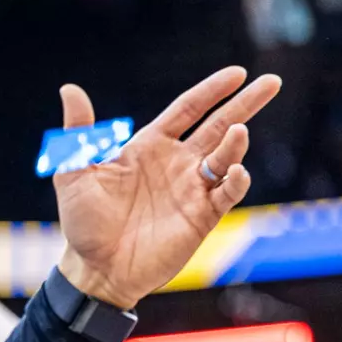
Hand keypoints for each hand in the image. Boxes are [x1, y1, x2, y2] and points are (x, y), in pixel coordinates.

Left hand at [54, 67, 279, 308]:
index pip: (187, 109)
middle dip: (245, 104)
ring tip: (239, 131)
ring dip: (235, 143)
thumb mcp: (74, 173)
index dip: (211, 91)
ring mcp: (191, 189)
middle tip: (272, 82)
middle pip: (218, 126)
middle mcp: (176, 163)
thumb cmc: (82, 222)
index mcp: (149, 146)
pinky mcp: (201, 217)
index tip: (237, 73)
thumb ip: (78, 132)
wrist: (94, 269)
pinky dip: (235, 182)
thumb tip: (69, 89)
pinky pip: (226, 194)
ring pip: (224, 157)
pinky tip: (235, 171)